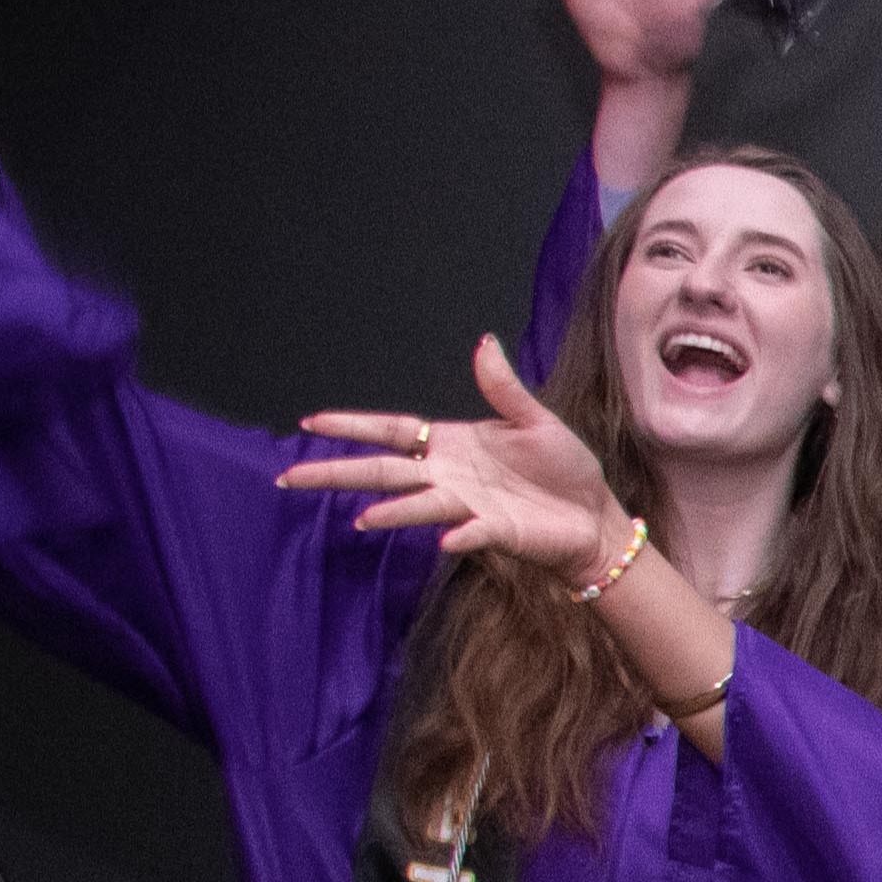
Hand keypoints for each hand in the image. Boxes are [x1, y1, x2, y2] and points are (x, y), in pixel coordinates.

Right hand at [280, 338, 628, 569]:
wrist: (594, 514)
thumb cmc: (563, 468)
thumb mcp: (535, 420)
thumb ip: (503, 388)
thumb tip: (484, 343)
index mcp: (451, 444)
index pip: (392, 431)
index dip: (353, 426)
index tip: (310, 423)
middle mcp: (448, 477)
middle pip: (383, 472)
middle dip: (337, 474)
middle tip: (288, 478)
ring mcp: (467, 506)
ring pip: (418, 506)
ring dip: (392, 512)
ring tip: (362, 518)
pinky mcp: (495, 532)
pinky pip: (473, 533)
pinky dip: (462, 535)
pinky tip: (448, 538)